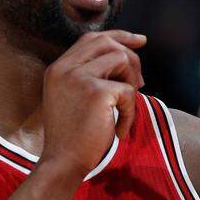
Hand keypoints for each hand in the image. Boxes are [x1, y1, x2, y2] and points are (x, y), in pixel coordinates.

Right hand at [40, 30, 146, 176]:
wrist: (63, 162)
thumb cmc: (72, 136)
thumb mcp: (71, 98)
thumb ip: (88, 76)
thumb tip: (124, 58)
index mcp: (58, 68)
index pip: (91, 38)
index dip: (118, 36)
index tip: (139, 41)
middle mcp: (65, 68)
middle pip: (107, 42)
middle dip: (131, 56)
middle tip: (140, 82)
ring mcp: (79, 77)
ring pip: (121, 59)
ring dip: (132, 82)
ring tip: (126, 107)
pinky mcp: (96, 92)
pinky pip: (128, 91)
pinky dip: (130, 112)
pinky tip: (120, 130)